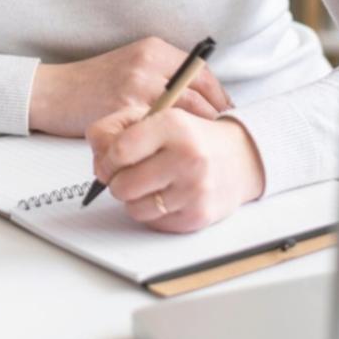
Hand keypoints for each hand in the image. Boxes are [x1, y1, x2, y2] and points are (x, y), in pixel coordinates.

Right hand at [29, 37, 233, 137]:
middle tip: (224, 138)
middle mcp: (150, 63)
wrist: (55, 92)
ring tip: (205, 148)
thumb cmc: (93, 83)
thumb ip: (162, 75)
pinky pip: (161, 129)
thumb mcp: (131, 66)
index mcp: (154, 50)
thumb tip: (200, 97)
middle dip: (214, 118)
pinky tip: (176, 154)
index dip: (220, 96)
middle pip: (199, 93)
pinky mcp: (126, 108)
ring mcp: (138, 85)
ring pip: (185, 113)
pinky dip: (172, 143)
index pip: (202, 72)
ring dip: (198, 133)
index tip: (230, 114)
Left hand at [87, 107, 265, 232]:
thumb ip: (116, 128)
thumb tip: (98, 161)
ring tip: (150, 184)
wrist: (240, 157)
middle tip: (128, 175)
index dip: (106, 161)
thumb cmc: (189, 136)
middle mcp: (188, 156)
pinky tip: (167, 195)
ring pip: (134, 208)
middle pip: (123, 185)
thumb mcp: (156, 116)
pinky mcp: (198, 215)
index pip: (120, 150)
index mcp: (174, 125)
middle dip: (118, 183)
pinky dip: (153, 212)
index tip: (108, 164)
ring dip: (134, 199)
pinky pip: (153, 223)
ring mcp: (195, 189)